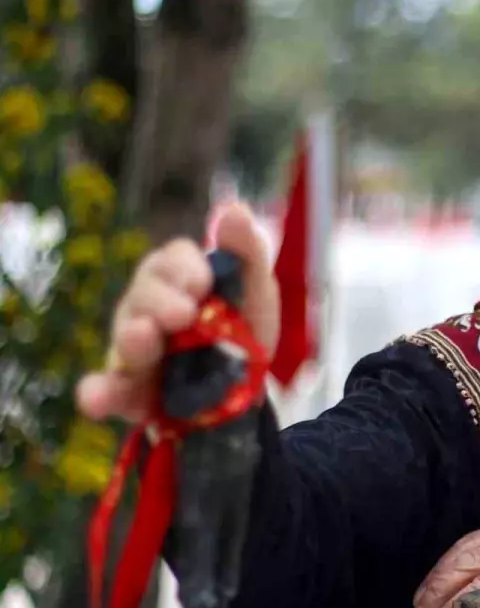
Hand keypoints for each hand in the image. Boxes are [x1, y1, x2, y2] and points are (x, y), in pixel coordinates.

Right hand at [75, 202, 279, 422]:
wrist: (247, 390)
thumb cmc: (244, 327)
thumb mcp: (256, 289)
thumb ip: (247, 250)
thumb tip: (235, 209)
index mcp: (177, 277)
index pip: (171, 261)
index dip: (183, 270)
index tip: (202, 284)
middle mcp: (147, 307)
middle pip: (143, 294)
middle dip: (159, 302)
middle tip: (183, 315)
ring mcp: (134, 349)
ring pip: (124, 339)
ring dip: (131, 339)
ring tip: (143, 339)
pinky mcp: (127, 390)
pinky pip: (107, 390)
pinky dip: (98, 393)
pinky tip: (95, 398)